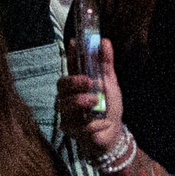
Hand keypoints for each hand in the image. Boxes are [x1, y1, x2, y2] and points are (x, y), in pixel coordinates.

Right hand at [57, 42, 125, 162]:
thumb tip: (105, 41)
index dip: (72, 55)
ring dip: (80, 101)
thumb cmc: (108, 107)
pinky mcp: (71, 130)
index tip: (76, 43)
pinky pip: (77, 125)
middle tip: (89, 82)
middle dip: (73, 82)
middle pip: (61, 85)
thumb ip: (106, 64)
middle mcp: (68, 97)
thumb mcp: (110, 84)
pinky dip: (92, 124)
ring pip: (65, 105)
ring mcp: (67, 113)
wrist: (113, 134)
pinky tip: (102, 123)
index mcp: (77, 83)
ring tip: (95, 102)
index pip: (71, 66)